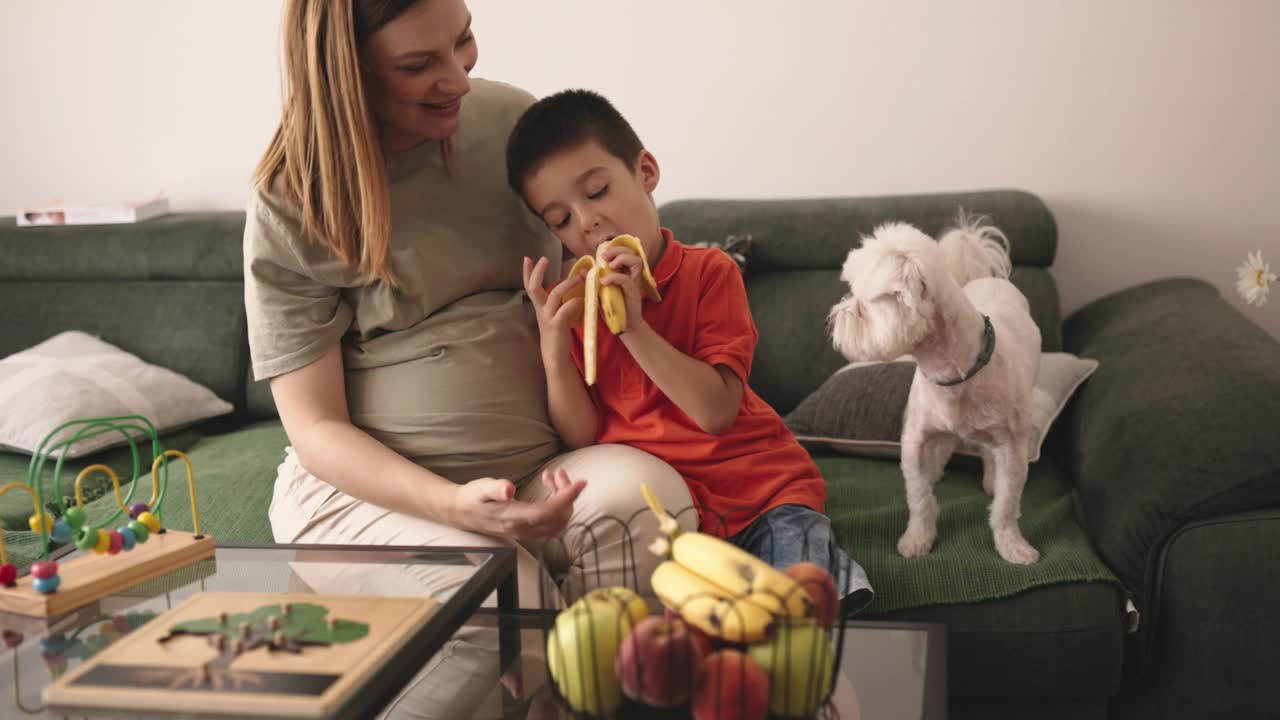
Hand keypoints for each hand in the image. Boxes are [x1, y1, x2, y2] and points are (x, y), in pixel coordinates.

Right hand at [451, 469, 585, 540]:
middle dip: (566, 495)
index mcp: (513, 518)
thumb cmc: (472, 497)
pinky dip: (557, 503)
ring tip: (553, 476)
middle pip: (558, 518)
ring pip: (557, 521)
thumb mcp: (481, 488)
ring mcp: (526, 532)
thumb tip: (508, 489)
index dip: (567, 499)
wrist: (461, 512)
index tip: (581, 483)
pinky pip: (551, 521)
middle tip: (558, 473)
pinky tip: (548, 486)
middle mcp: (523, 529)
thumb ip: (495, 488)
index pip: (548, 512)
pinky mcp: (528, 530)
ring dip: (562, 499)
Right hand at [523, 256, 584, 354]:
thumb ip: (566, 299)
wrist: (555, 355)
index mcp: (540, 306)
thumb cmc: (558, 332)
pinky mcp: (557, 325)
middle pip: (533, 288)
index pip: (530, 286)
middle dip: (538, 272)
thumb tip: (579, 282)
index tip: (527, 258)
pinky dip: (574, 302)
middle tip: (544, 259)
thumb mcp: (559, 313)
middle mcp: (541, 310)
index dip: (527, 272)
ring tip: (578, 277)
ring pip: (554, 296)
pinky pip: (564, 310)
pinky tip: (582, 299)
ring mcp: (548, 317)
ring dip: (567, 284)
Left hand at [597, 245, 645, 331]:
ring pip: (636, 261)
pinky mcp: (634, 292)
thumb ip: (592, 281)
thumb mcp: (598, 292)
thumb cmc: (611, 309)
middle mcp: (632, 274)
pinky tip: (604, 281)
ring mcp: (635, 282)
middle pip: (632, 252)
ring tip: (610, 265)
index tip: (602, 252)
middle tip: (604, 256)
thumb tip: (582, 270)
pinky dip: (615, 277)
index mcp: (625, 271)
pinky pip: (626, 279)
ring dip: (622, 258)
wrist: (622, 326)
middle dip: (618, 249)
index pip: (625, 251)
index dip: (615, 248)